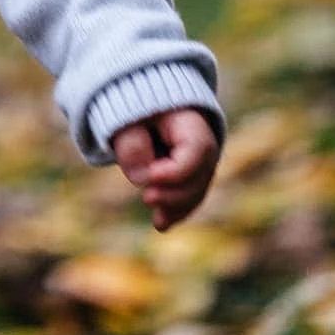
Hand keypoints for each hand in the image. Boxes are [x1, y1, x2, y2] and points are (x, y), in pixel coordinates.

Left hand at [112, 108, 218, 231]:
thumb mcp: (128, 120)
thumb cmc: (137, 112)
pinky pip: (190, 199)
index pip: (195, 149)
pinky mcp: (193, 179)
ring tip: (158, 220)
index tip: (152, 177)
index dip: (176, 169)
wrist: (148, 110)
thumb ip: (132, 143)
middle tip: (148, 198)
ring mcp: (203, 165)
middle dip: (175, 193)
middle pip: (199, 176)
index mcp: (192, 123)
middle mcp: (206, 146)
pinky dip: (177, 211)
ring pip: (197, 192)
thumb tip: (144, 178)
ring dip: (177, 208)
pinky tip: (161, 224)